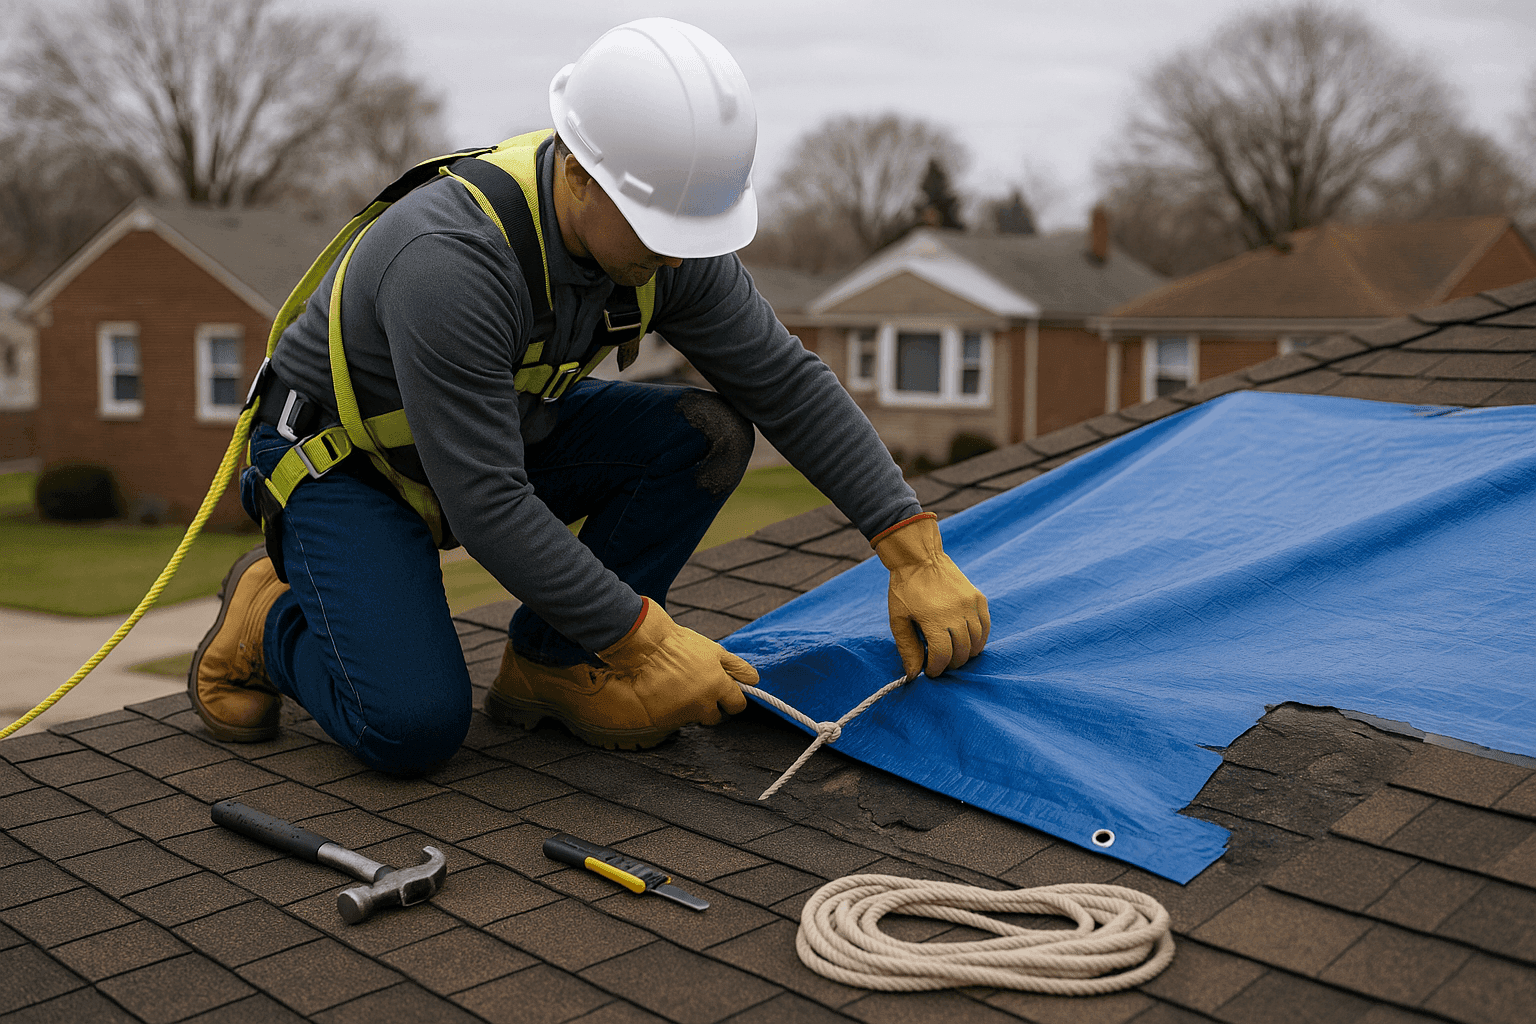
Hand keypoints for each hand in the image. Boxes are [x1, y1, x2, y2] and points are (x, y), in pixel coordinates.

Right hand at [598, 598, 754, 728]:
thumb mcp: (714, 650)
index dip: (732, 699)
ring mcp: (682, 714)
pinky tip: (667, 693)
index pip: (737, 706)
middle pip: (716, 718)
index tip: (726, 694)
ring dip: (691, 708)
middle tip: (699, 689)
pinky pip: (675, 721)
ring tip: (679, 687)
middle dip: (712, 707)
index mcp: (718, 686)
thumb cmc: (679, 645)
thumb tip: (754, 680)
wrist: (644, 648)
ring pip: (694, 718)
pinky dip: (673, 710)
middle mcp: (703, 704)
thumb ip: (737, 667)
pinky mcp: (663, 721)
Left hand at [872, 513, 989, 678]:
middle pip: (962, 652)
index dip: (936, 669)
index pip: (942, 656)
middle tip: (941, 663)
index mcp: (933, 620)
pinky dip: (980, 639)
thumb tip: (914, 675)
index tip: (930, 671)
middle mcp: (956, 613)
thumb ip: (908, 648)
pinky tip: (969, 643)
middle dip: (951, 664)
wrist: (920, 557)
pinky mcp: (978, 598)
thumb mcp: (899, 619)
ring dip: (966, 654)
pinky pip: (986, 626)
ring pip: (977, 641)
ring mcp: (970, 605)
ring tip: (954, 654)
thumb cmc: (905, 589)